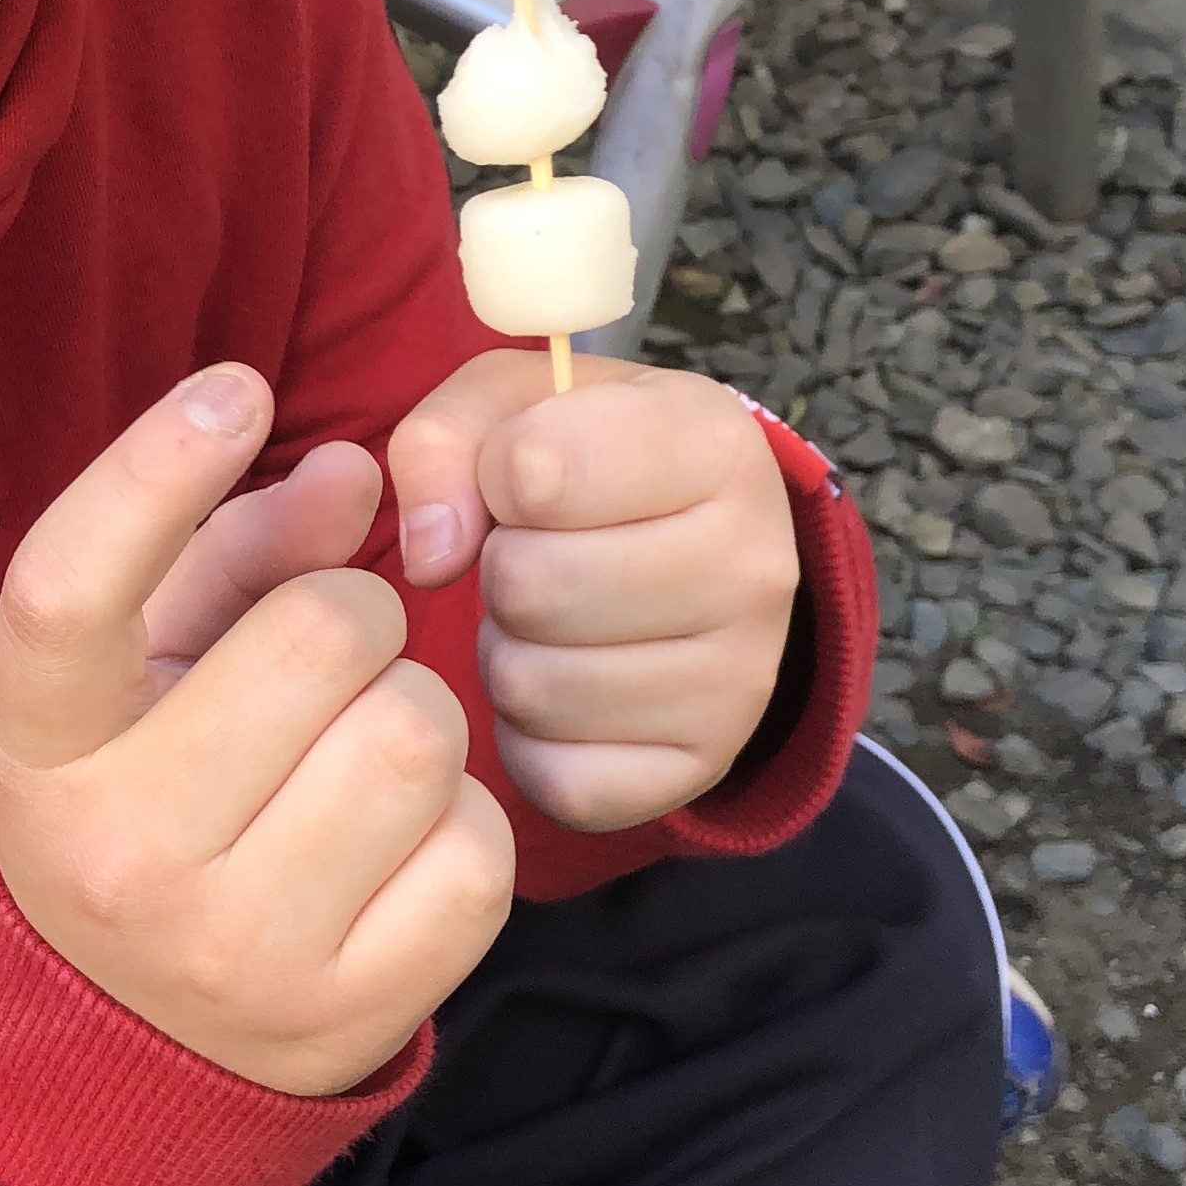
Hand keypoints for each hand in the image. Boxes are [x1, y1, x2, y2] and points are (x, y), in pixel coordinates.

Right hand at [0, 365, 515, 1096]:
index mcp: (44, 752)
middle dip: (354, 617)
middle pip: (318, 635)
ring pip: (419, 733)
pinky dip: (461, 826)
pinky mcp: (347, 1017)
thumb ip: (233, 556)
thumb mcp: (142, 680)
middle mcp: (119, 855)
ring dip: (418, 717)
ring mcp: (235, 950)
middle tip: (328, 661)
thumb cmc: (147, 811)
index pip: (70, 589)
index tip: (237, 387)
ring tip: (358, 757)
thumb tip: (354, 470)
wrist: (127, 1055)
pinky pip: (477, 851)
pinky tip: (396, 846)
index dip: (153, 470)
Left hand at [389, 354, 799, 832]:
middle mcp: (755, 563)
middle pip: (531, 587)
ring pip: (535, 689)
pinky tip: (565, 688)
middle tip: (535, 559)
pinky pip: (558, 778)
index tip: (526, 479)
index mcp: (718, 443)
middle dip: (500, 571)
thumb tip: (431, 558)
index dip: (495, 475)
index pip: (539, 470)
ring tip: (550, 621)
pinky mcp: (704, 766)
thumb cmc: (591, 463)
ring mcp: (742, 678)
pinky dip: (531, 742)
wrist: (698, 553)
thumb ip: (449, 440)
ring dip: (509, 655)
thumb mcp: (520, 407)